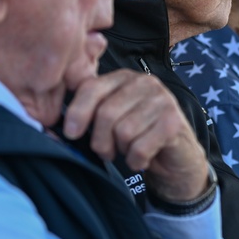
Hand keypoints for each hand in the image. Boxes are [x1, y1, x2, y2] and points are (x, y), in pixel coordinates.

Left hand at [62, 69, 208, 201]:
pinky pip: (140, 147)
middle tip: (109, 151)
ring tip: (130, 151)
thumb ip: (91, 109)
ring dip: (122, 151)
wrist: (178, 157)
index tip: (71, 134)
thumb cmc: (139, 136)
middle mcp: (145, 82)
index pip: (91, 88)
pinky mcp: (174, 121)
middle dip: (101, 141)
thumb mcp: (113, 118)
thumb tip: (61, 120)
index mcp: (124, 77)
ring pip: (123, 132)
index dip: (77, 113)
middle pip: (106, 114)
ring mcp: (162, 100)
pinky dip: (136, 161)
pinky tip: (143, 159)